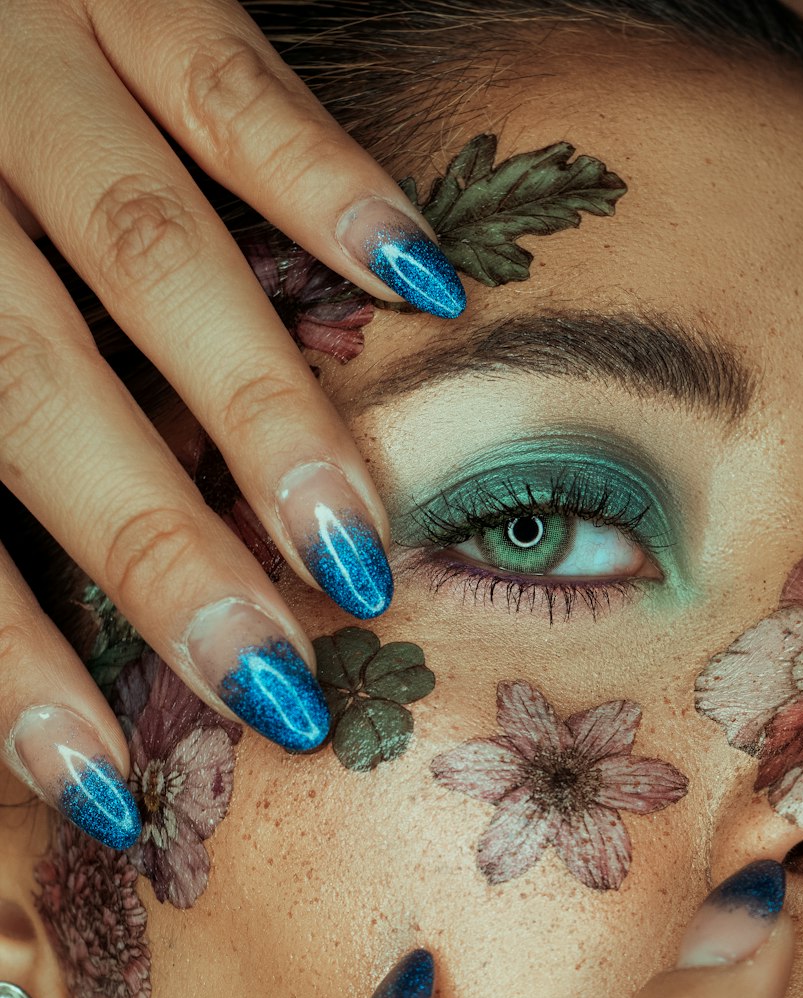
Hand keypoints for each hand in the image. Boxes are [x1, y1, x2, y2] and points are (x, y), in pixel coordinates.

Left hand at [0, 0, 463, 845]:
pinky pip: (226, 78)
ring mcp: (21, 55)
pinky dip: (327, 186)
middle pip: (34, 393)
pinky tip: (419, 287)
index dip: (4, 660)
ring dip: (259, 409)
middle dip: (154, 556)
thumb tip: (40, 631)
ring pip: (145, 255)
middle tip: (269, 682)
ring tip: (353, 543)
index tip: (101, 778)